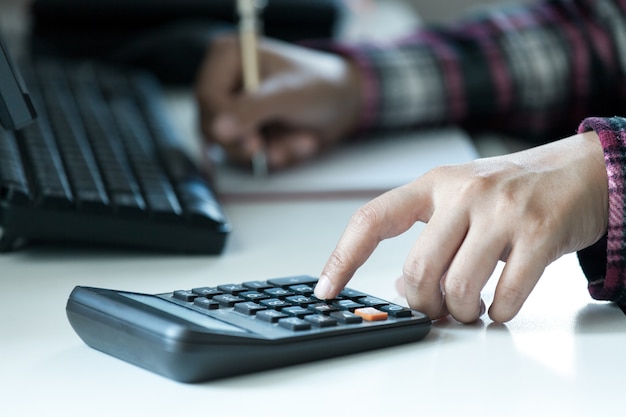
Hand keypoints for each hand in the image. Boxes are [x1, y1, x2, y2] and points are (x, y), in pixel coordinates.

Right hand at [195, 34, 361, 170]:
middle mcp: (225, 83)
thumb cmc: (319, 86)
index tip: (252, 141)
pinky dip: (276, 157)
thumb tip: (218, 129)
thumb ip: (252, 110)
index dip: (224, 123)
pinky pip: (249, 157)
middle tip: (273, 148)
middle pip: (212, 126)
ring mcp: (234, 111)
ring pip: (230, 147)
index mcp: (228, 58)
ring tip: (301, 141)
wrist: (344, 104)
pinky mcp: (246, 133)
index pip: (207, 97)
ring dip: (269, 152)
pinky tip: (298, 144)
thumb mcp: (288, 94)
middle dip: (249, 144)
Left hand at [315, 131, 607, 322]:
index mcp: (433, 182)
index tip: (326, 289)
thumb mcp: (459, 197)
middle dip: (422, 303)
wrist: (578, 172)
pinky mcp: (538, 233)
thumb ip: (427, 233)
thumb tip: (400, 286)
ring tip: (469, 307)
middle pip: (416, 269)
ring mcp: (501, 211)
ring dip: (459, 311)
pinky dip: (498, 313)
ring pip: (456, 286)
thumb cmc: (510, 191)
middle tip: (436, 308)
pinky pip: (505, 295)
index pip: (372, 220)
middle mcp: (463, 191)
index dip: (342, 258)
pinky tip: (498, 306)